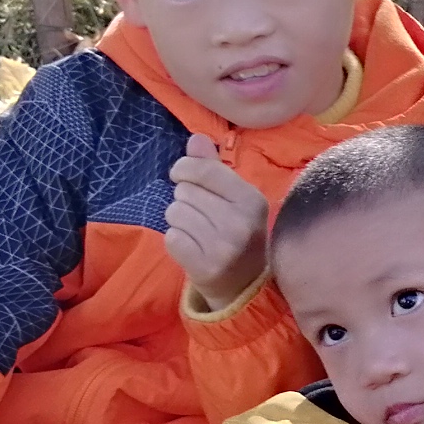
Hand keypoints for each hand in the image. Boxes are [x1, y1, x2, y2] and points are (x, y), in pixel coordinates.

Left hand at [162, 135, 269, 303]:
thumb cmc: (236, 233)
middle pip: (184, 191)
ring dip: (179, 220)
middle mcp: (241, 223)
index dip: (185, 169)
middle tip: (200, 215)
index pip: (203, 170)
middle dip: (185, 200)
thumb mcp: (234, 198)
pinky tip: (192, 247)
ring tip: (197, 231)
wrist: (244, 285)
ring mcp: (224, 247)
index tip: (182, 176)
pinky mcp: (206, 267)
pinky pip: (171, 237)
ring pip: (175, 213)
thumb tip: (196, 138)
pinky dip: (176, 240)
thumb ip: (213, 168)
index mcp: (252, 200)